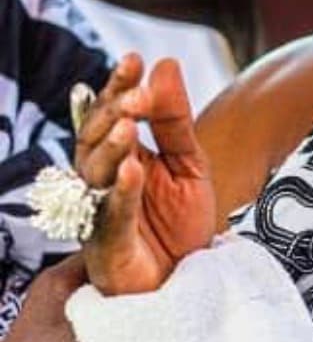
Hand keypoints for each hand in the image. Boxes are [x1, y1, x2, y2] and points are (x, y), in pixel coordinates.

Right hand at [75, 53, 214, 295]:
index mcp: (120, 157)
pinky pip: (111, 216)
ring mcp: (100, 214)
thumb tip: (165, 63)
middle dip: (114, 114)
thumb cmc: (180, 224)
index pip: (111, 114)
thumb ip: (176, 118)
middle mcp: (101, 182)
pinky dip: (121, 192)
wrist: (189, 282)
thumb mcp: (190, 163)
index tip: (133, 59)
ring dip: (113, 147)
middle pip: (94, 140)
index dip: (118, 87)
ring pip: (94, 175)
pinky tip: (133, 169)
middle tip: (137, 96)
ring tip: (131, 125)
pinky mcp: (109, 247)